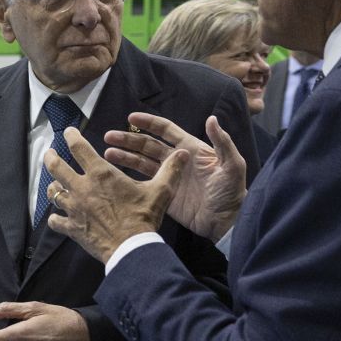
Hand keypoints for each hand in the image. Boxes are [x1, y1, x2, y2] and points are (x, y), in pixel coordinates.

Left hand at [42, 127, 188, 263]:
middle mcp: (82, 187)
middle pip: (56, 167)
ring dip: (52, 187)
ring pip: (53, 193)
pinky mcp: (72, 227)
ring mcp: (74, 208)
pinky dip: (55, 218)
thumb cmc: (143, 217)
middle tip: (49, 153)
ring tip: (53, 185)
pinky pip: (56, 221)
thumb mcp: (160, 192)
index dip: (71, 136)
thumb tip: (183, 154)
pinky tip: (56, 218)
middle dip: (50, 157)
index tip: (69, 131)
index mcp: (101, 174)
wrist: (131, 248)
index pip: (79, 147)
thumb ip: (170, 171)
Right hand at [103, 113, 246, 242]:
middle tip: (109, 136)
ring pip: (142, 161)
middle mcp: (176, 159)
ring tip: (107, 153)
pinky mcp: (164, 193)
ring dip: (125, 156)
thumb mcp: (232, 165)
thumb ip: (222, 142)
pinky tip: (116, 171)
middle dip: (129, 139)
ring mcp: (169, 176)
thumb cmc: (232, 192)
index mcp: (191, 148)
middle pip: (148, 145)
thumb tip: (211, 119)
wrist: (227, 222)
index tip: (131, 118)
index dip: (149, 123)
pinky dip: (130, 174)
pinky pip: (144, 180)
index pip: (166, 130)